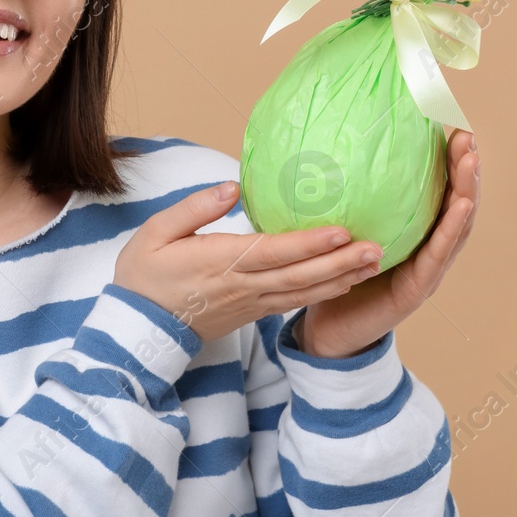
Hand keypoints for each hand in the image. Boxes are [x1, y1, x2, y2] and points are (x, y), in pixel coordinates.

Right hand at [113, 182, 384, 342]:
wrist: (138, 329)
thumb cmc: (144, 275)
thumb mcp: (155, 233)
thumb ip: (194, 208)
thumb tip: (233, 187)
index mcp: (219, 263)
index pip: (274, 253)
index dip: (309, 244)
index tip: (342, 231)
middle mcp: (242, 286)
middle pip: (300, 275)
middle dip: (342, 263)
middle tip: (378, 247)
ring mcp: (250, 303)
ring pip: (304, 292)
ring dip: (341, 278)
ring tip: (375, 263)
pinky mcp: (253, 312)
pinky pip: (295, 301)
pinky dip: (323, 292)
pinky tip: (346, 281)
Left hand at [296, 128, 480, 358]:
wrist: (328, 330)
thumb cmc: (331, 275)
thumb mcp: (336, 230)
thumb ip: (337, 197)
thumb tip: (317, 141)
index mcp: (409, 233)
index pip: (435, 192)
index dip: (446, 161)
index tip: (451, 123)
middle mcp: (424, 249)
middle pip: (453, 204)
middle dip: (464, 168)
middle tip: (468, 134)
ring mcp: (426, 270)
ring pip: (455, 226)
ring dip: (468, 191)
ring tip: (472, 160)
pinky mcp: (418, 289)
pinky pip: (438, 255)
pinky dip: (453, 228)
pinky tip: (462, 205)